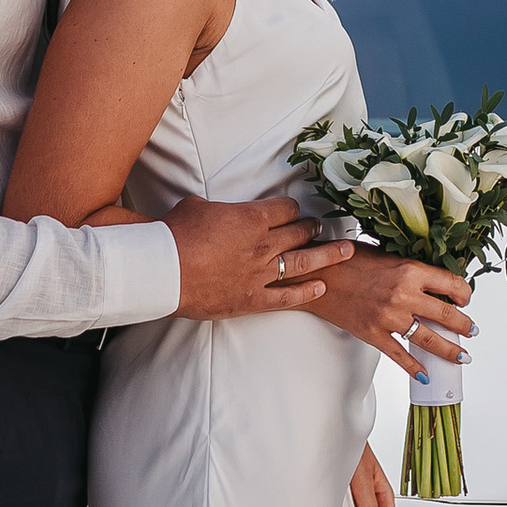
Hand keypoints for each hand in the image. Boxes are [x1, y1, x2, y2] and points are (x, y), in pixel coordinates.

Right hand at [165, 191, 356, 319]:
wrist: (162, 271)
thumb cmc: (174, 235)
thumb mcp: (197, 206)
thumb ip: (218, 208)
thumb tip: (218, 209)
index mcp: (250, 218)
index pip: (285, 209)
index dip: (293, 209)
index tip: (296, 211)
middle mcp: (261, 244)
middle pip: (299, 233)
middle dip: (312, 229)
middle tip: (323, 227)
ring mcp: (259, 274)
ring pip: (303, 262)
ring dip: (326, 255)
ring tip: (344, 251)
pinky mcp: (252, 299)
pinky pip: (287, 297)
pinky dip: (307, 292)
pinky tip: (321, 287)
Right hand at [317, 248, 473, 382]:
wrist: (318, 276)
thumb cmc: (349, 260)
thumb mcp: (388, 255)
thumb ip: (412, 270)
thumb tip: (434, 282)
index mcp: (410, 270)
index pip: (452, 284)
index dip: (465, 294)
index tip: (466, 299)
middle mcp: (403, 295)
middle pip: (447, 314)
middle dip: (464, 325)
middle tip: (472, 330)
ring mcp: (389, 318)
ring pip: (429, 339)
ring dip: (450, 349)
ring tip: (462, 356)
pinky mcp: (374, 334)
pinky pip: (400, 356)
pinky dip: (415, 368)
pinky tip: (425, 374)